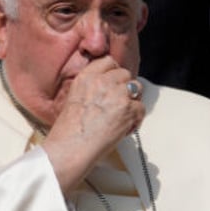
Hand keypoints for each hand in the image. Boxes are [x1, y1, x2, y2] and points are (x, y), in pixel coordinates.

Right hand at [45, 58, 144, 192]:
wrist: (70, 148)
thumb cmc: (68, 131)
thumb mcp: (73, 99)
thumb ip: (91, 89)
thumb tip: (108, 89)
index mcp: (86, 77)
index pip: (108, 61)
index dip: (113, 73)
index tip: (112, 84)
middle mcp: (102, 81)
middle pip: (125, 74)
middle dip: (124, 87)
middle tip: (117, 104)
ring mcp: (117, 94)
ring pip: (136, 88)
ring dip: (132, 101)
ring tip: (121, 116)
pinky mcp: (129, 109)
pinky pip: (141, 108)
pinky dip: (135, 119)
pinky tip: (124, 128)